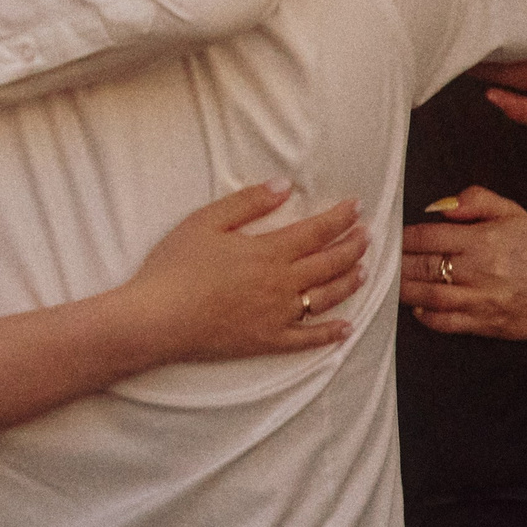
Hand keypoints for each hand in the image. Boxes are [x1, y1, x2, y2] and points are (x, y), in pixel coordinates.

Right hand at [125, 183, 366, 362]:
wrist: (158, 318)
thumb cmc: (176, 266)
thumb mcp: (205, 221)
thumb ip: (248, 203)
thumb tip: (284, 185)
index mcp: (268, 252)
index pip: (316, 231)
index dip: (340, 217)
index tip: (356, 206)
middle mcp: (282, 284)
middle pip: (329, 263)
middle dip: (353, 246)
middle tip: (368, 235)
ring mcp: (279, 315)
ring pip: (327, 297)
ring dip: (349, 282)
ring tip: (364, 271)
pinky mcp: (268, 341)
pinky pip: (309, 339)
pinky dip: (331, 334)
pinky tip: (346, 329)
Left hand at [399, 185, 526, 341]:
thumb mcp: (512, 213)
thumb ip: (475, 199)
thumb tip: (438, 206)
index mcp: (483, 240)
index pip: (427, 236)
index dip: (402, 236)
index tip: (388, 237)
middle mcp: (480, 271)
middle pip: (422, 266)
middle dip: (396, 263)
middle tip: (380, 260)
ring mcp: (482, 301)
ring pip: (428, 295)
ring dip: (403, 289)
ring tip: (389, 281)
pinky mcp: (486, 325)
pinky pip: (445, 323)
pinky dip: (425, 317)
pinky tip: (415, 307)